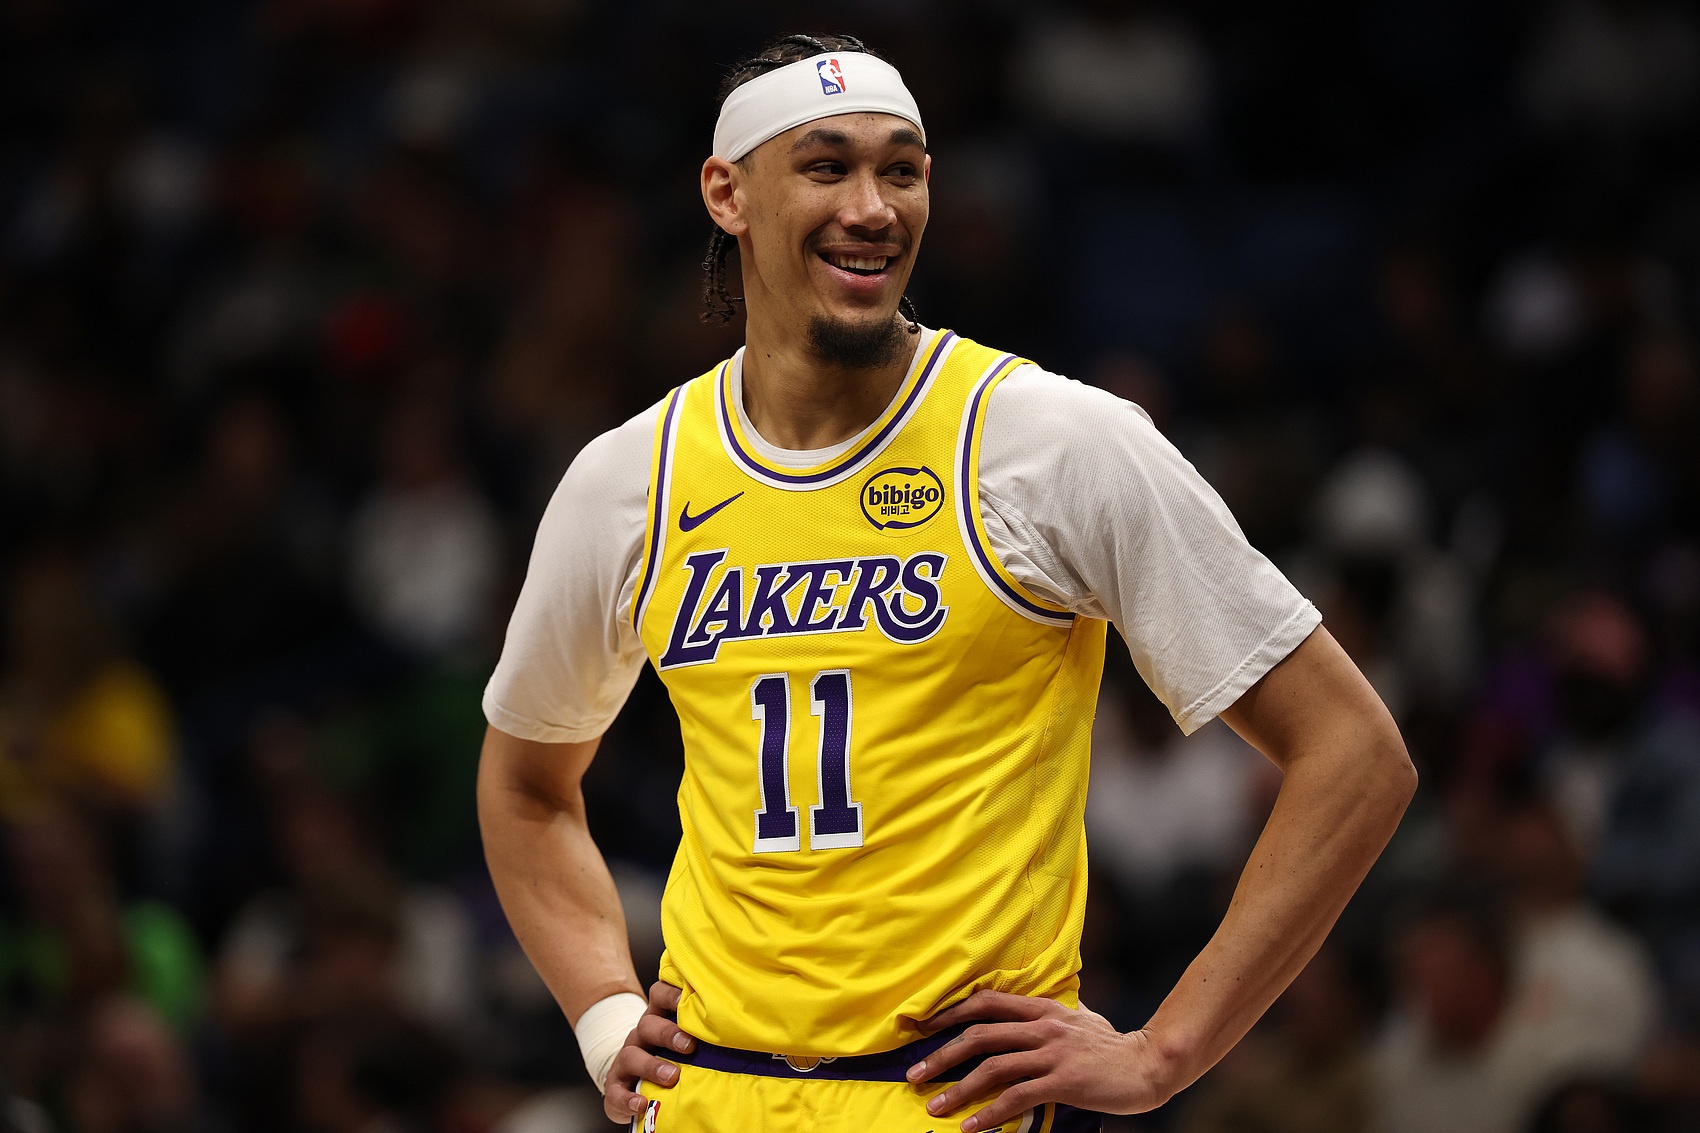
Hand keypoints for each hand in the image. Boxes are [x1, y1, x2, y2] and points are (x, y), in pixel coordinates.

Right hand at [603, 981, 696, 1122]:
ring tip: (672, 1077)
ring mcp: (626, 1059)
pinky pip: (616, 1091)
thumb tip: (736, 1029)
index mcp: (658, 1018)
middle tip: (689, 1045)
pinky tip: (641, 1104)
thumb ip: (700, 1031)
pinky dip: (628, 1098)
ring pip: (631, 1055)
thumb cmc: (669, 1055)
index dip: (671, 994)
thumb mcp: (682, 1038)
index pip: (659, 995)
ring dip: (652, 1066)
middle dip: (667, 1033)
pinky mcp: (616, 1085)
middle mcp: (641, 1035)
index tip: (686, 999)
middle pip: (648, 1024)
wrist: (635, 1080)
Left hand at [907, 991, 1176, 1130]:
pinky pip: (1018, 1096)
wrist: (1149, 1064)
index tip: (921, 1027)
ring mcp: (1053, 1052)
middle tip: (914, 1074)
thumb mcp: (1077, 1019)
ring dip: (958, 1089)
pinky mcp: (1064, 1080)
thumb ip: (1049, 1015)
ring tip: (934, 1107)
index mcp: (1042, 1007)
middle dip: (942, 1055)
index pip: (986, 1001)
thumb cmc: (1111, 1046)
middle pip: (980, 1034)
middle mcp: (1043, 1025)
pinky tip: (973, 1127)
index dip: (950, 1012)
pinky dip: (991, 1113)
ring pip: (993, 1066)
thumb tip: (1026, 1013)